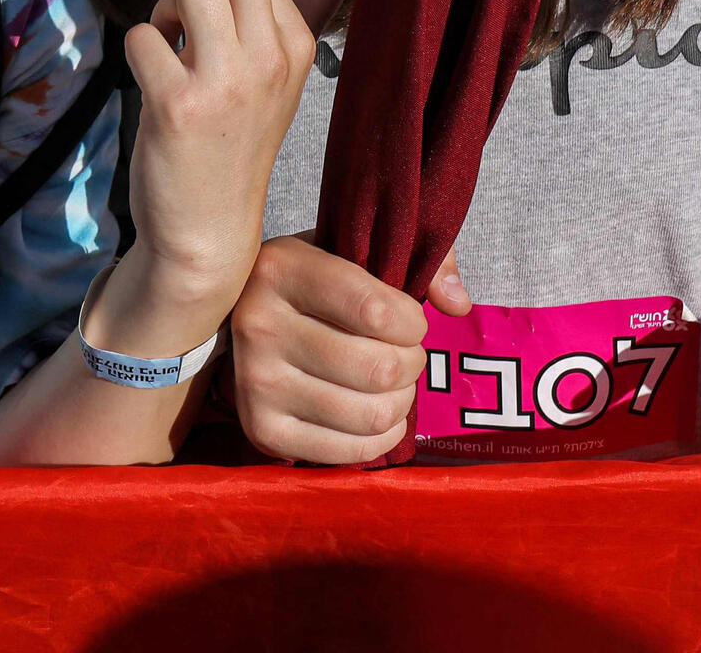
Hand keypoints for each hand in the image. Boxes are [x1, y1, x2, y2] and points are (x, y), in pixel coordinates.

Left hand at [100, 0, 318, 346]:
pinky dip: (137, 55)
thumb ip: (307, 7)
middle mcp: (272, 54)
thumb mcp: (276, 73)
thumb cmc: (230, 140)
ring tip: (173, 52)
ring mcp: (230, 79)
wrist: (206, 235)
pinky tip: (156, 92)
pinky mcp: (183, 104)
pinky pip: (142, 36)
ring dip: (162, 9)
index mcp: (294, 41)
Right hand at [229, 234, 471, 463]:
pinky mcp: (263, 430)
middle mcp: (259, 326)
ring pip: (370, 414)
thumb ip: (418, 261)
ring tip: (391, 383)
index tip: (408, 320)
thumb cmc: (310, 286)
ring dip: (400, 401)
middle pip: (379, 369)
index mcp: (280, 270)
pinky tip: (377, 413)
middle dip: (411, 364)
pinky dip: (382, 437)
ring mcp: (256, 383)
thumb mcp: (350, 250)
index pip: (377, 312)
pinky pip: (351, 450)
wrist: (241, 322)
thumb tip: (458, 304)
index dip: (413, 324)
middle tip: (403, 354)